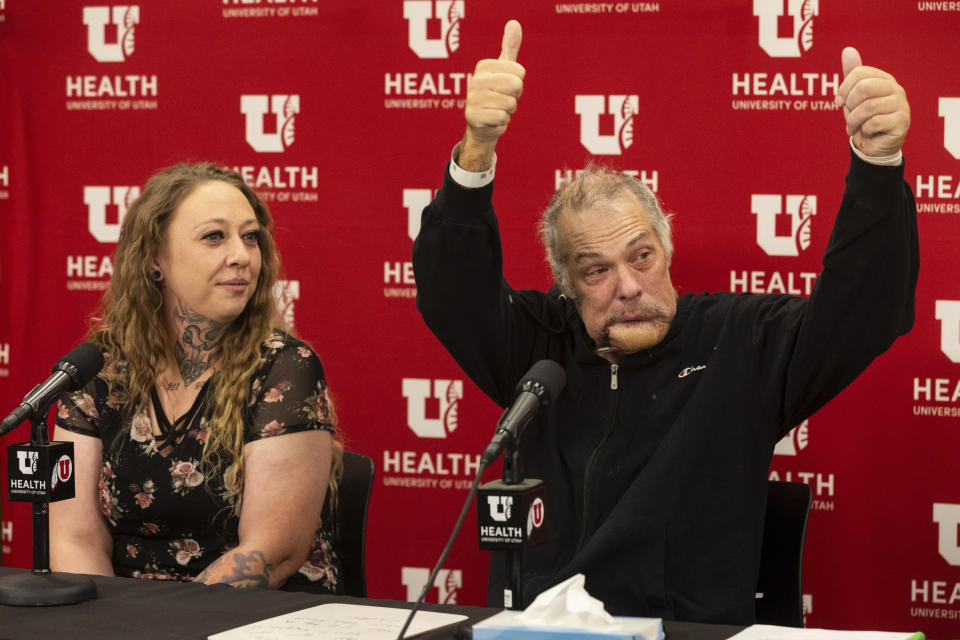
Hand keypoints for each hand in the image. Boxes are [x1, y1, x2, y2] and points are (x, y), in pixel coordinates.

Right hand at [459, 20, 523, 169]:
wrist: (480, 124)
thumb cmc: (495, 92)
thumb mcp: (503, 69)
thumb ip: (510, 46)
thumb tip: (514, 23)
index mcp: (484, 66)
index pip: (520, 72)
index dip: (518, 82)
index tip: (505, 86)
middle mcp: (476, 80)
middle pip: (516, 86)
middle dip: (515, 96)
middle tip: (503, 98)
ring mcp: (473, 99)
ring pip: (511, 104)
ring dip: (508, 111)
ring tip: (496, 109)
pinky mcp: (473, 117)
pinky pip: (503, 118)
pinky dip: (502, 122)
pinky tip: (492, 120)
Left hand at [834, 47, 909, 156]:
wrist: (874, 144)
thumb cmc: (863, 118)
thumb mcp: (854, 96)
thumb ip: (852, 74)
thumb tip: (848, 50)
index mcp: (883, 79)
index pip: (859, 73)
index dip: (843, 88)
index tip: (838, 102)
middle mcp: (895, 88)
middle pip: (864, 88)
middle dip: (850, 105)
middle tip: (849, 116)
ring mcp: (901, 104)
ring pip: (868, 108)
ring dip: (854, 121)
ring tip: (854, 127)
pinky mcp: (902, 122)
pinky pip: (874, 123)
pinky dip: (864, 130)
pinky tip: (867, 133)